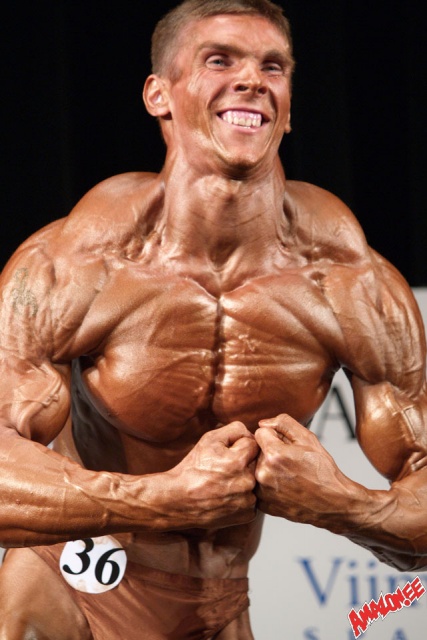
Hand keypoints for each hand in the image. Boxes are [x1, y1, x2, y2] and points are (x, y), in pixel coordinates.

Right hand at [164, 422, 258, 528]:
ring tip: (225, 483)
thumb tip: (252, 434)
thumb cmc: (194, 468)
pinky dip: (243, 497)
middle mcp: (247, 482)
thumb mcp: (209, 439)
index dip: (239, 446)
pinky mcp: (248, 514)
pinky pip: (253, 499)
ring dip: (245, 480)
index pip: (253, 444)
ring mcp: (248, 500)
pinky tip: (228, 496)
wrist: (180, 500)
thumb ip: (235, 430)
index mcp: (238, 461)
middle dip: (244, 463)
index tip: (227, 454)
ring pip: (256, 482)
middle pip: (256, 463)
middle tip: (225, 469)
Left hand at [255, 414, 354, 529]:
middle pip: (257, 451)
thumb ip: (283, 423)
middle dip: (270, 452)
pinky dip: (269, 485)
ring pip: (257, 468)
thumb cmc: (322, 471)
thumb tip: (263, 423)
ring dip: (268, 468)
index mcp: (273, 454)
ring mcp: (262, 491)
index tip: (286, 446)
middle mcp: (263, 473)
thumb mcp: (308, 438)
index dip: (274, 436)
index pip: (260, 433)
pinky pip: (259, 485)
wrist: (333, 503)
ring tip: (288, 476)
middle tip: (290, 463)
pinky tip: (285, 487)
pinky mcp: (263, 504)